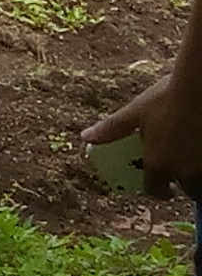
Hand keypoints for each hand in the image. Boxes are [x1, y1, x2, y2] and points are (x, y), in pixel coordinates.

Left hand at [85, 73, 201, 197]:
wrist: (201, 84)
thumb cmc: (168, 96)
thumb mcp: (136, 112)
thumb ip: (113, 129)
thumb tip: (86, 137)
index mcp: (159, 164)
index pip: (155, 189)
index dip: (158, 190)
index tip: (164, 189)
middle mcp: (185, 171)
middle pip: (188, 189)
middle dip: (186, 184)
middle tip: (184, 171)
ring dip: (198, 172)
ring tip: (195, 156)